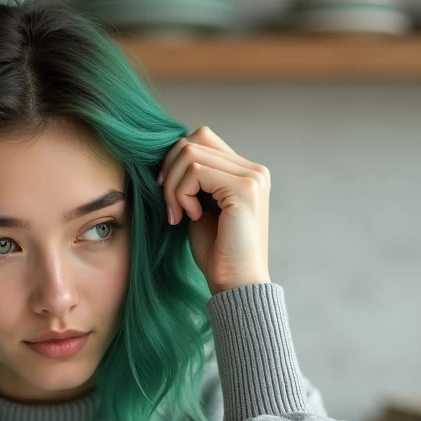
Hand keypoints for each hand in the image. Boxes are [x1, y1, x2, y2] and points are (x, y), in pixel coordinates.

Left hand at [156, 126, 270, 295]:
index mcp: (245, 172)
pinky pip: (195, 171)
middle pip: (194, 139)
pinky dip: (181, 194)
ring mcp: (252, 177)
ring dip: (172, 186)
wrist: (236, 283)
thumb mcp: (200, 207)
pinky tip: (190, 217)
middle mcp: (254, 169)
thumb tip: (168, 156)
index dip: (175, 159)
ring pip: (190, 154)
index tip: (166, 191)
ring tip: (178, 214)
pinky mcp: (244, 188)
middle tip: (169, 205)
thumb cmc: (217, 252)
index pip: (202, 138)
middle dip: (169, 171)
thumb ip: (193, 179)